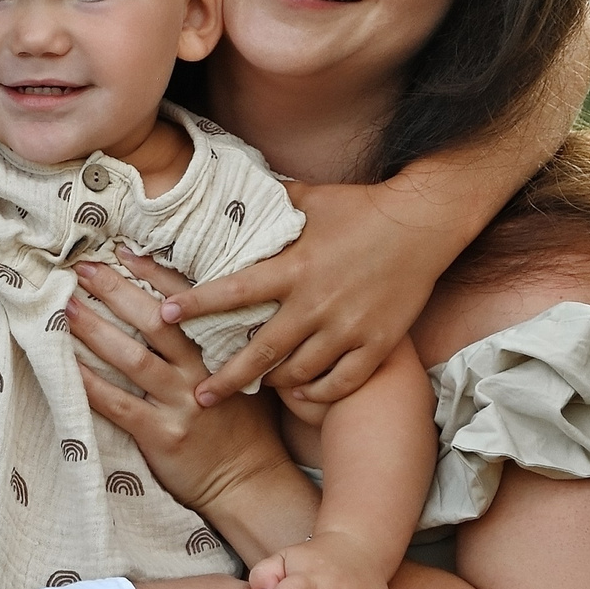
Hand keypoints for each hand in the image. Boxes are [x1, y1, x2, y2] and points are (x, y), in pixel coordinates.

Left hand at [69, 256, 293, 521]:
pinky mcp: (162, 435)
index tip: (122, 249)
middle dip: (115, 290)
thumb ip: (212, 341)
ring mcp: (181, 404)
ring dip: (95, 329)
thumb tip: (173, 302)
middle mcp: (201, 372)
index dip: (153, 272)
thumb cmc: (236, 424)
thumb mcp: (236, 373)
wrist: (249, 482)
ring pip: (132, 358)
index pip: (186, 301)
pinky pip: (118, 404)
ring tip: (64, 307)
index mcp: (220, 350)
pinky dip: (89, 383)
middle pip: (154, 321)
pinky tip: (65, 365)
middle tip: (81, 267)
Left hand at [156, 180, 460, 405]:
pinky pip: (341, 382)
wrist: (425, 222)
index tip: (164, 316)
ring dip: (272, 383)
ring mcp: (349, 327)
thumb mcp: (308, 198)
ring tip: (254, 387)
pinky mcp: (378, 344)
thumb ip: (267, 204)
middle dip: (226, 378)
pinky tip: (301, 391)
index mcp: (294, 267)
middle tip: (200, 397)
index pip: (234, 291)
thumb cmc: (361, 207)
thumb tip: (228, 191)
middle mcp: (318, 303)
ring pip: (298, 372)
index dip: (197, 305)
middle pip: (262, 351)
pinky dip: (318, 392)